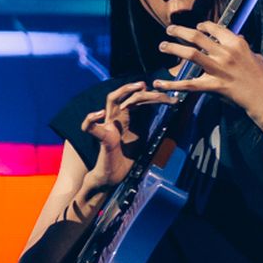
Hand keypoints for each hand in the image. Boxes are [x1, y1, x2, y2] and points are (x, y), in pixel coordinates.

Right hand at [78, 80, 175, 200]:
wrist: (113, 176)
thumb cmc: (126, 158)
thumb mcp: (144, 139)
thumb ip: (151, 127)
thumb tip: (172, 120)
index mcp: (127, 118)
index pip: (138, 100)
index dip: (152, 96)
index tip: (170, 97)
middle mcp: (116, 118)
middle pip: (127, 96)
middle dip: (141, 89)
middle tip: (155, 86)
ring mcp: (108, 126)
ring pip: (110, 100)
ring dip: (124, 91)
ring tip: (138, 87)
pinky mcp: (102, 138)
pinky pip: (90, 127)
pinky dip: (91, 119)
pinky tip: (98, 113)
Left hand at [159, 20, 262, 130]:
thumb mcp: (257, 58)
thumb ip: (245, 48)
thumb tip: (238, 39)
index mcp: (237, 44)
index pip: (215, 29)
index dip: (203, 26)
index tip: (197, 27)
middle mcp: (226, 53)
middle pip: (197, 37)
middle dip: (181, 31)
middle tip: (170, 29)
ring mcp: (219, 69)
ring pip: (190, 54)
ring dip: (174, 47)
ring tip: (162, 45)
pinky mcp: (214, 86)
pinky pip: (189, 84)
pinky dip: (172, 84)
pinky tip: (158, 83)